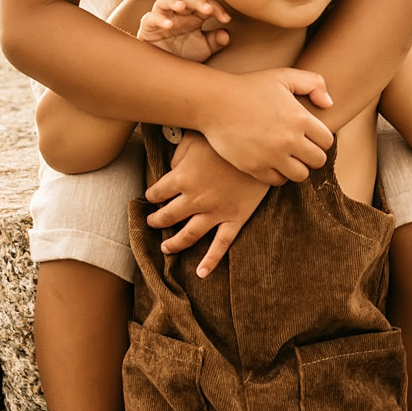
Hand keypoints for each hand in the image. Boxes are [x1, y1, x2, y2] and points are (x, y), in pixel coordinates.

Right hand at [138, 0, 229, 60]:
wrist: (164, 68)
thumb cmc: (184, 54)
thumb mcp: (203, 49)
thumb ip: (215, 41)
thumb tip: (226, 35)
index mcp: (194, 16)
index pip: (207, 5)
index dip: (217, 9)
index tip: (227, 19)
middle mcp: (178, 14)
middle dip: (198, 2)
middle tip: (208, 9)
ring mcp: (162, 17)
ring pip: (165, 0)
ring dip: (173, 1)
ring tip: (181, 7)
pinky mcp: (148, 26)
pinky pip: (150, 18)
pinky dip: (159, 19)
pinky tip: (168, 25)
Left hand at [146, 131, 267, 272]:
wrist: (261, 146)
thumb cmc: (225, 137)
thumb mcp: (195, 138)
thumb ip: (179, 154)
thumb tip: (172, 168)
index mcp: (182, 178)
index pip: (156, 193)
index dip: (151, 195)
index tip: (151, 197)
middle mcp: (195, 199)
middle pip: (167, 216)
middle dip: (157, 221)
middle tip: (152, 223)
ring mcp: (215, 212)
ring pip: (188, 234)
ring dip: (174, 243)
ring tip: (166, 248)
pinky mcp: (235, 219)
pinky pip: (221, 245)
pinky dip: (211, 261)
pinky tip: (201, 273)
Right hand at [201, 67, 334, 183]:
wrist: (214, 102)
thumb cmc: (250, 87)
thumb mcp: (283, 76)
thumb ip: (313, 83)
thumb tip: (329, 105)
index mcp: (300, 118)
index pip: (327, 142)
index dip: (321, 139)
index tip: (311, 135)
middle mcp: (289, 140)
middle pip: (317, 161)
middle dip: (312, 155)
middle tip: (301, 148)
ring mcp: (272, 156)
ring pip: (301, 175)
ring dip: (297, 167)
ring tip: (288, 157)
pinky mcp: (255, 168)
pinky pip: (278, 181)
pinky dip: (278, 174)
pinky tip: (272, 162)